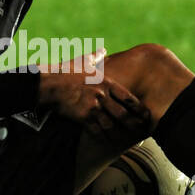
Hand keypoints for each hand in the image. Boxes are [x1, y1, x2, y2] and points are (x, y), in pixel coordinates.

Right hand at [37, 68, 151, 145]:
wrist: (48, 84)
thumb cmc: (64, 71)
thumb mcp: (82, 61)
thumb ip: (95, 57)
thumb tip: (103, 50)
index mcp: (105, 82)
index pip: (128, 97)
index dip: (139, 108)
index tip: (146, 115)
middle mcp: (102, 95)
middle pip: (124, 114)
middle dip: (134, 124)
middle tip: (142, 131)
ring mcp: (93, 107)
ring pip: (112, 125)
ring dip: (120, 135)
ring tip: (127, 141)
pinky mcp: (83, 117)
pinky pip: (97, 131)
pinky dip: (104, 138)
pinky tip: (109, 143)